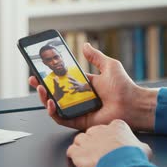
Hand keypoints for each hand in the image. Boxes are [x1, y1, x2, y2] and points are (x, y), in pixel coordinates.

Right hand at [28, 43, 157, 131]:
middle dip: (42, 87)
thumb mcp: (109, 66)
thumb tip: (85, 45)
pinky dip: (53, 112)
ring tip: (42, 89)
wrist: (133, 103)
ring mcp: (78, 110)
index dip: (50, 76)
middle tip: (34, 80)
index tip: (40, 69)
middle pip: (55, 93)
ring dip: (45, 98)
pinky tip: (50, 103)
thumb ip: (95, 56)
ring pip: (55, 107)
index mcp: (84, 86)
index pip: (62, 80)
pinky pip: (62, 119)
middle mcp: (79, 99)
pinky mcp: (79, 121)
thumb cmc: (124, 86)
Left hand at [67, 120, 151, 166]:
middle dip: (94, 141)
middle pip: (92, 132)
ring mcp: (87, 140)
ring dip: (81, 147)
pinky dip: (73, 155)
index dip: (108, 137)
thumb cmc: (133, 157)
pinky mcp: (78, 152)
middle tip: (99, 151)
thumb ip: (138, 145)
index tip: (110, 144)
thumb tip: (140, 149)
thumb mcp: (144, 148)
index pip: (108, 128)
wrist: (122, 165)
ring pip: (79, 139)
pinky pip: (70, 151)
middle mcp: (99, 130)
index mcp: (116, 126)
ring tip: (87, 155)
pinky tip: (78, 160)